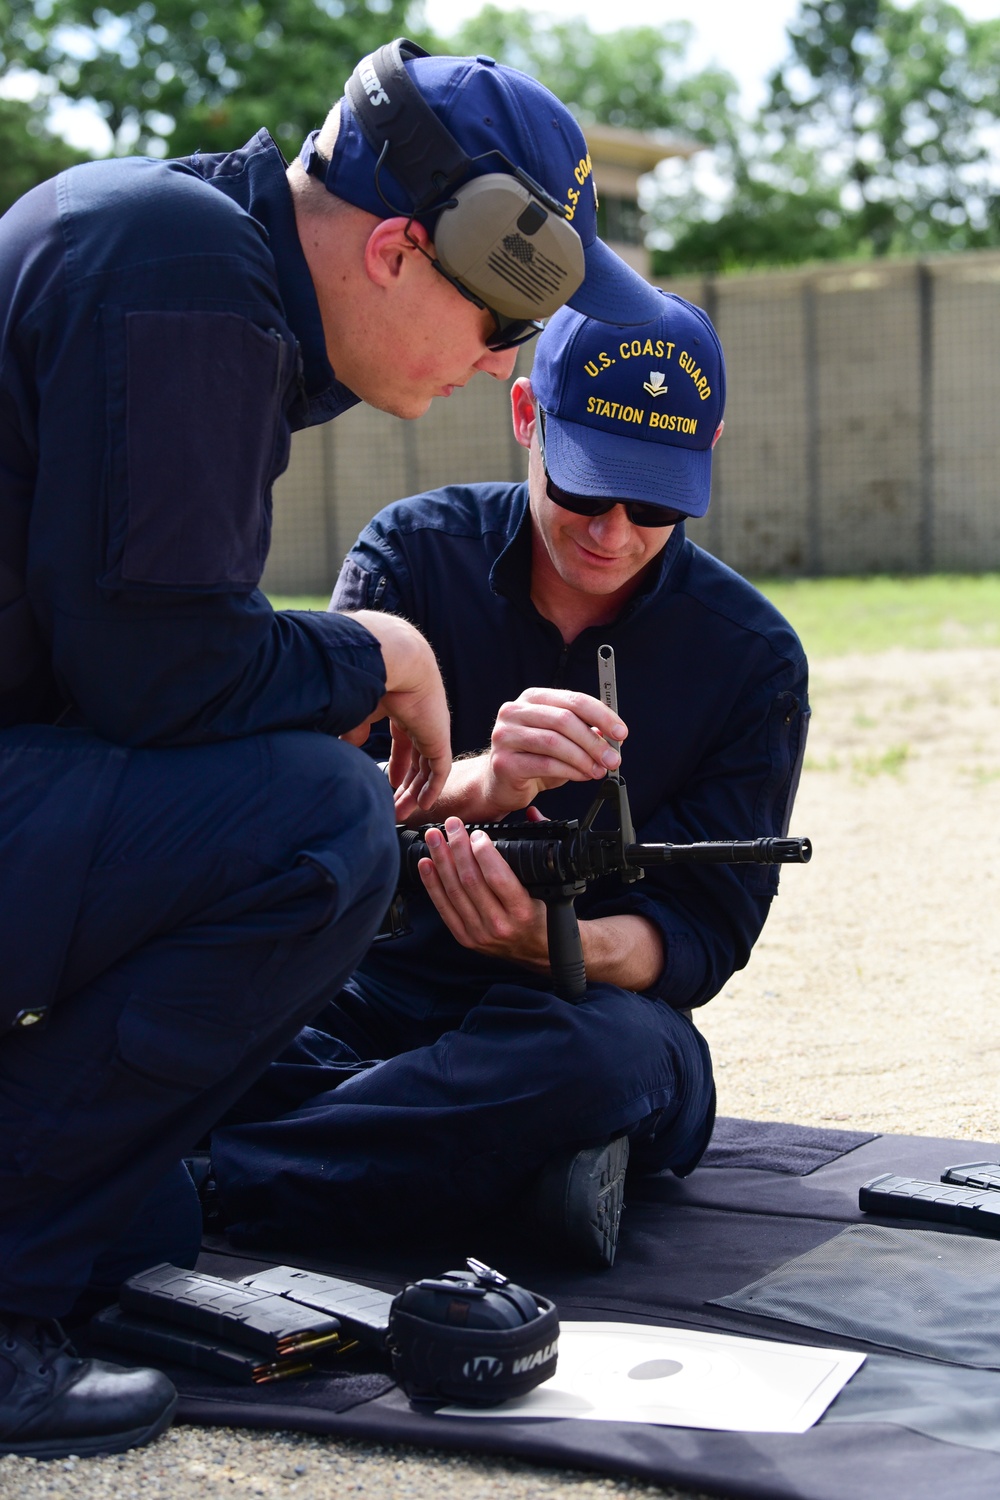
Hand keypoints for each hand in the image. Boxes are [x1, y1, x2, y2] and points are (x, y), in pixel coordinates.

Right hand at [337, 611, 450, 811]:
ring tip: (404, 813)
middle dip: (406, 786)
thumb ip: (354, 731)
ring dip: (417, 793)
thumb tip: (348, 748)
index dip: (397, 766)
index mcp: (402, 710)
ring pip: (428, 769)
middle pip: (417, 760)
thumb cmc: (372, 678)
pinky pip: (439, 769)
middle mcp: (420, 721)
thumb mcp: (359, 710)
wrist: (393, 661)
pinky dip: (433, 788)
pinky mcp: (439, 737)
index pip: (403, 744)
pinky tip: (425, 804)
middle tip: (395, 808)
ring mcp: (432, 730)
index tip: (389, 785)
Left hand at [417, 817, 549, 967]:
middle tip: (452, 826)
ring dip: (441, 860)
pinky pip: (444, 908)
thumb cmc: (545, 915)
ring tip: (434, 838)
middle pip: (470, 880)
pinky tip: (426, 864)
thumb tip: (531, 814)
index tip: (477, 833)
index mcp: (522, 911)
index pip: (497, 877)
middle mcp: (499, 924)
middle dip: (457, 848)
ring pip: (454, 891)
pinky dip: (432, 884)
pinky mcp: (464, 937)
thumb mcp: (552, 884)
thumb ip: (541, 846)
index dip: (483, 851)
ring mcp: (479, 933)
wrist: (539, 952)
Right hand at [481, 688, 626, 815]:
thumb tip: (614, 737)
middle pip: (564, 719)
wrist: (500, 783)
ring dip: (584, 758)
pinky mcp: (504, 761)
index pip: (573, 699)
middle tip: (613, 758)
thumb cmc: (533, 759)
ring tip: (598, 770)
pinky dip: (569, 771)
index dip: (601, 715)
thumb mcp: (563, 741)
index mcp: (533, 699)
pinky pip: (545, 764)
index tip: (621, 732)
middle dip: (594, 741)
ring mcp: (506, 735)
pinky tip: (581, 775)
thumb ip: (586, 733)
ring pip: (554, 742)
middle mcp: (515, 711)